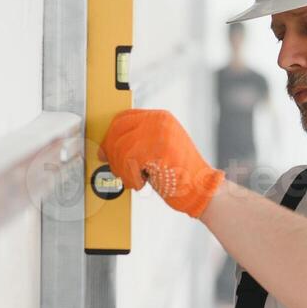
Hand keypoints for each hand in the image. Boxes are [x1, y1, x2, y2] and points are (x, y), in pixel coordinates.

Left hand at [101, 109, 224, 217]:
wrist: (202, 189)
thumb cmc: (179, 175)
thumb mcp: (156, 152)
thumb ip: (135, 144)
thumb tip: (105, 148)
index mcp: (161, 118)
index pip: (122, 118)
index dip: (110, 137)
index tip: (106, 153)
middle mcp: (160, 120)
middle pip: (118, 130)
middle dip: (112, 154)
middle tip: (118, 171)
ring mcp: (161, 132)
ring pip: (121, 147)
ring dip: (121, 169)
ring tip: (134, 180)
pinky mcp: (160, 148)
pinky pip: (129, 160)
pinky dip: (130, 177)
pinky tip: (141, 183)